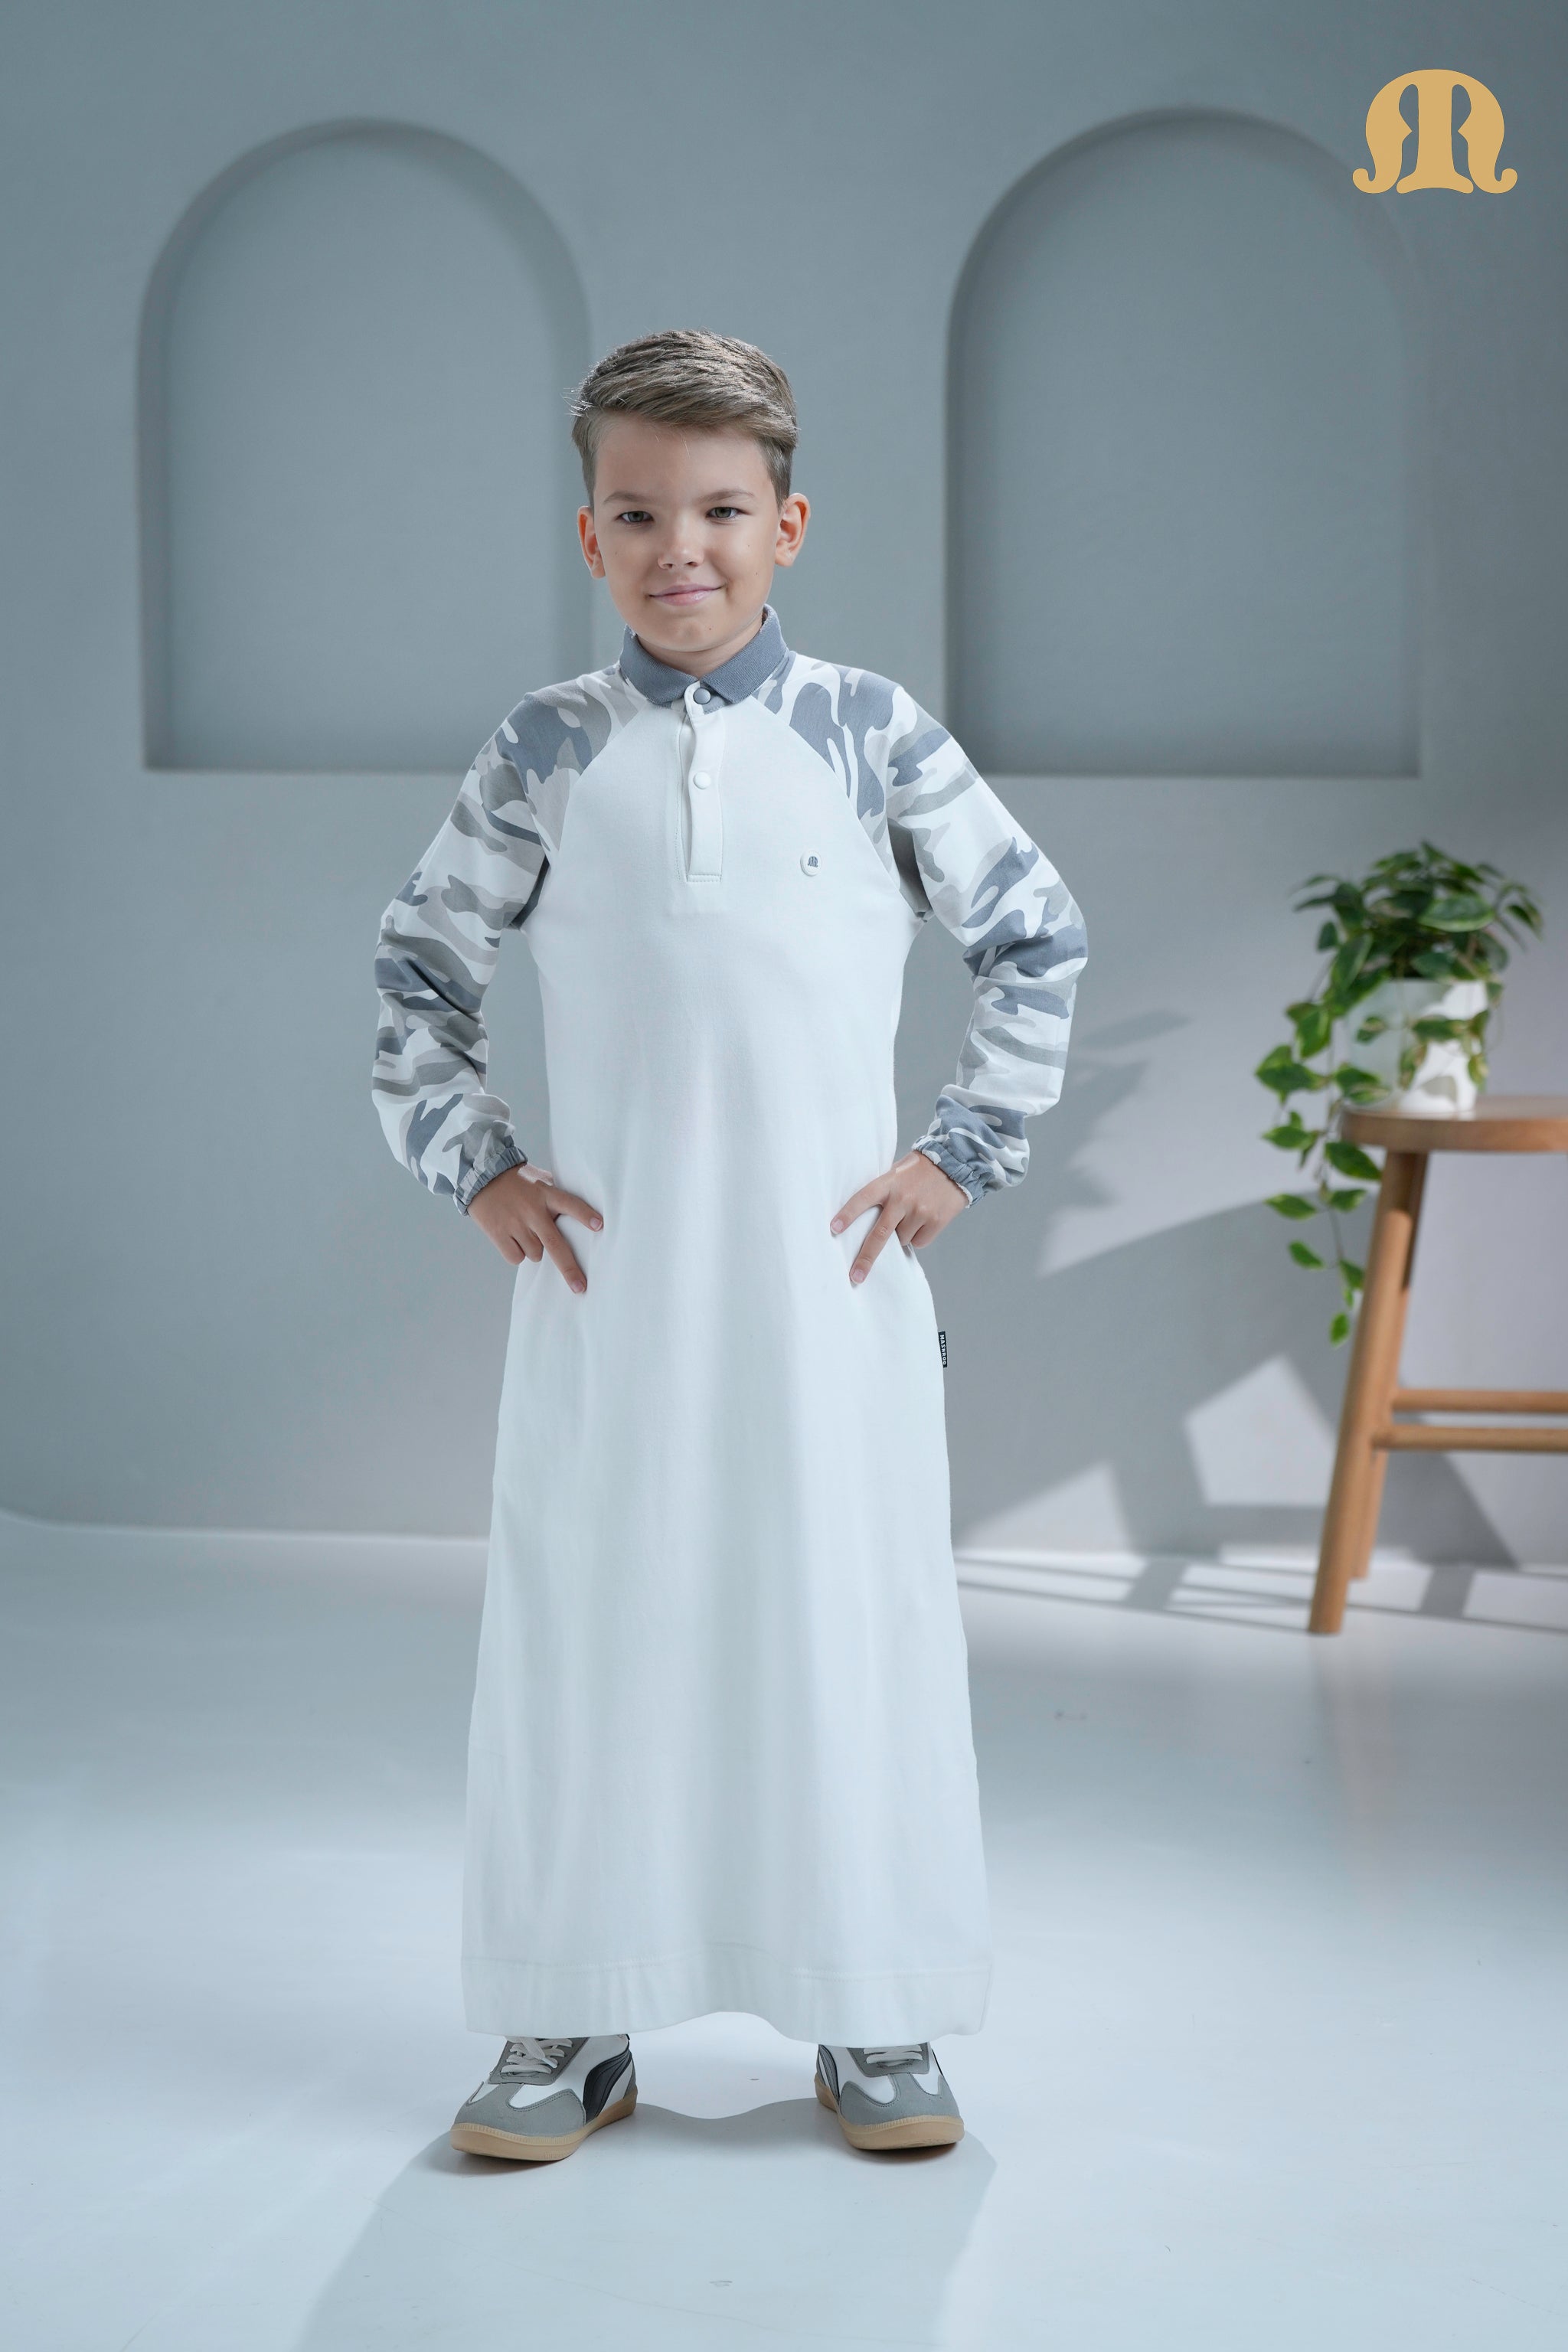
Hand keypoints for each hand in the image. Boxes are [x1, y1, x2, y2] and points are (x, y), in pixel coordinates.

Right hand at [467, 1162, 602, 1292]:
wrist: (481, 1177)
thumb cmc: (517, 1180)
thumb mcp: (540, 1180)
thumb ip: (557, 1194)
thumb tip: (580, 1211)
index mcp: (546, 1194)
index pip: (570, 1204)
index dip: (584, 1215)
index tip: (600, 1226)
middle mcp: (532, 1210)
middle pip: (555, 1244)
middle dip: (569, 1269)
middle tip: (580, 1288)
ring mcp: (515, 1223)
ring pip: (535, 1254)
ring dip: (534, 1249)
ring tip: (526, 1231)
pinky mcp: (498, 1233)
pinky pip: (516, 1258)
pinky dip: (516, 1254)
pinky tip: (512, 1238)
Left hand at [830, 1150, 971, 1283]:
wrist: (955, 1165)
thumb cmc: (919, 1169)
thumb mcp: (896, 1172)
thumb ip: (882, 1190)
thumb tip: (865, 1217)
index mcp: (888, 1183)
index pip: (863, 1199)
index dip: (848, 1214)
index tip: (834, 1229)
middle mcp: (902, 1199)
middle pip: (879, 1234)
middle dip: (866, 1258)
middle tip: (855, 1276)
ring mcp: (920, 1211)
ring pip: (901, 1239)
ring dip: (902, 1234)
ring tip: (912, 1215)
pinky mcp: (935, 1221)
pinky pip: (919, 1242)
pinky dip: (918, 1236)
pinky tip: (924, 1220)